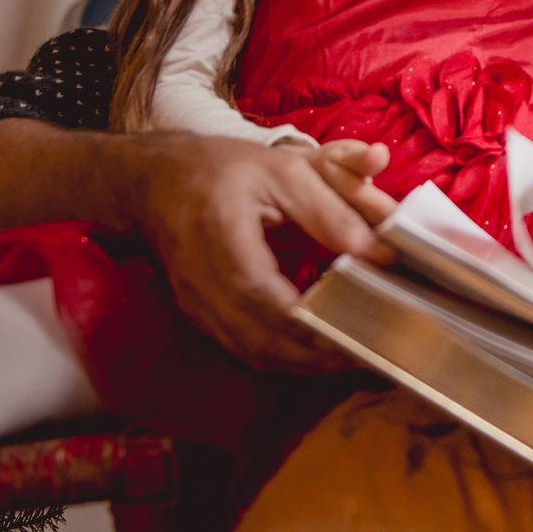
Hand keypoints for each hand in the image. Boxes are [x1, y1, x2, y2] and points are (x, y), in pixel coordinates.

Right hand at [130, 133, 397, 371]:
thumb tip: (378, 252)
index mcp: (226, 246)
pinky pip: (243, 348)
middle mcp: (205, 288)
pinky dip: (281, 355)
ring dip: (303, 364)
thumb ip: (331, 211)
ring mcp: (198, 308)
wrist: (154, 180)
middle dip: (319, 358)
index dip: (320, 328)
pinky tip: (312, 346)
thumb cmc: (219, 169)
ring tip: (349, 354)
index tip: (364, 333)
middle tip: (368, 352)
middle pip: (266, 344)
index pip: (276, 306)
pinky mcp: (199, 316)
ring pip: (255, 355)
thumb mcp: (282, 171)